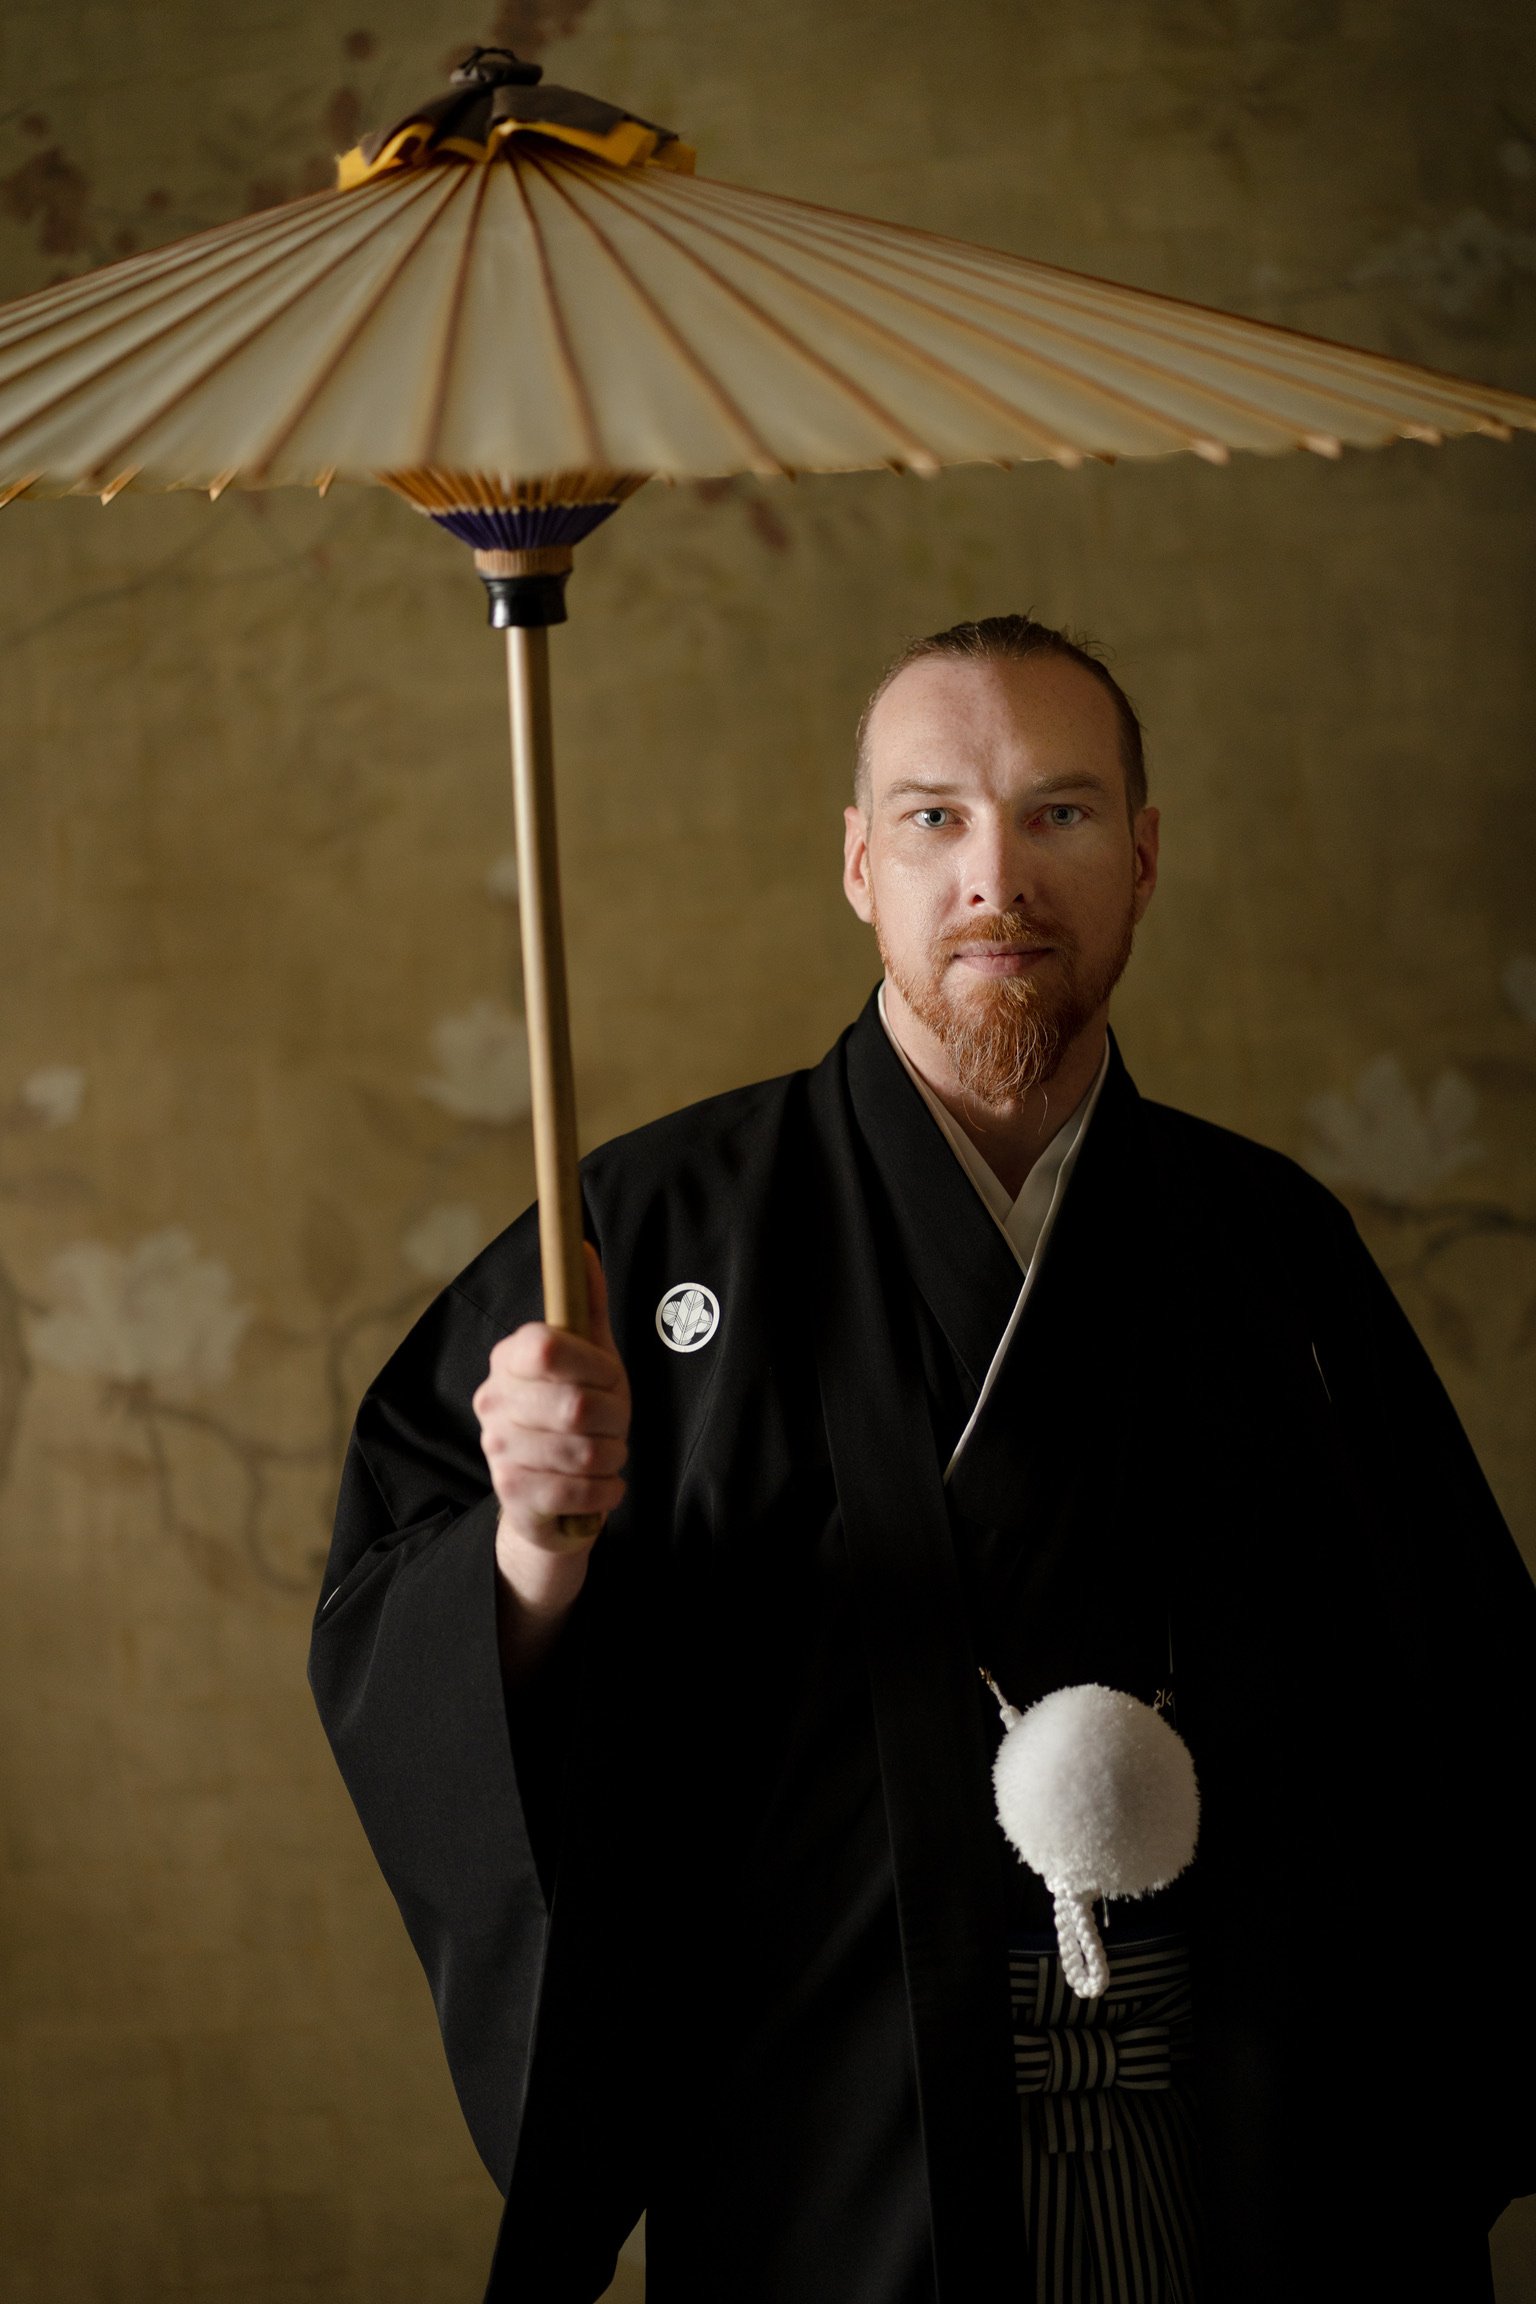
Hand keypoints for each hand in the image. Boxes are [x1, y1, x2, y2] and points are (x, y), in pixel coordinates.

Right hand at [473, 1246, 629, 1644]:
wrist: (550, 1497)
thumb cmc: (576, 1417)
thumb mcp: (591, 1357)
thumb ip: (587, 1304)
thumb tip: (583, 1246)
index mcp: (509, 1357)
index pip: (547, 1346)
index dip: (593, 1365)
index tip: (608, 1375)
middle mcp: (493, 1399)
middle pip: (578, 1405)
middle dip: (616, 1419)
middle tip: (615, 1424)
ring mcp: (496, 1447)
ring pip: (584, 1451)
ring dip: (613, 1456)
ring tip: (606, 1454)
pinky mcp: (510, 1493)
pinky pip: (578, 1490)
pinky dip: (605, 1491)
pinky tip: (601, 1485)